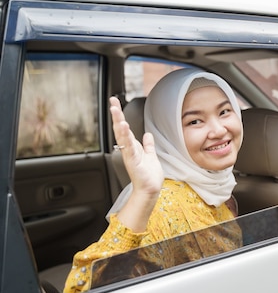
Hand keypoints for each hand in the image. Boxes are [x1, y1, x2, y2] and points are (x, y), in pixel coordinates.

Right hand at [110, 97, 163, 231]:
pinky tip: (124, 127)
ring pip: (123, 136)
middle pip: (120, 129)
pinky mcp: (133, 161)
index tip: (115, 103)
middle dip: (116, 115)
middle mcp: (129, 149)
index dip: (120, 115)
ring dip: (119, 123)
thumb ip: (148, 145)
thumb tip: (148, 135)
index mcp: (133, 147)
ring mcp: (130, 155)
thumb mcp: (150, 155)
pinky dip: (126, 137)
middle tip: (112, 102)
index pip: (125, 127)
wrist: (150, 190)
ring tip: (116, 110)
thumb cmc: (149, 175)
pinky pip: (129, 147)